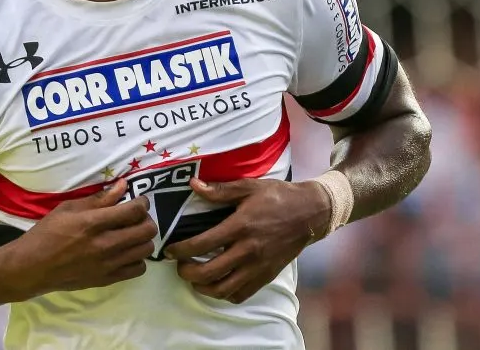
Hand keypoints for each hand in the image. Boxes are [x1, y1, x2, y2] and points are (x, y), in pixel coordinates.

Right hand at [7, 179, 157, 297]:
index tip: (139, 201)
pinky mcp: (108, 279)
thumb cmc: (47, 233)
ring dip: (143, 238)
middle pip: (147, 230)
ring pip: (146, 250)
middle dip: (146, 219)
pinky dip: (137, 258)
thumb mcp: (68, 209)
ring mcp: (108, 265)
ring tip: (131, 234)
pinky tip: (125, 252)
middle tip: (136, 217)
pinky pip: (138, 269)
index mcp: (93, 223)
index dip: (142, 203)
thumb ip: (99, 199)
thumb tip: (122, 185)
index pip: (134, 211)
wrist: (33, 267)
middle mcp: (105, 245)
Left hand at [163, 178, 330, 303]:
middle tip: (180, 266)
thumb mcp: (249, 187)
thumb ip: (220, 190)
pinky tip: (217, 283)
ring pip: (223, 289)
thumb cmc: (277, 197)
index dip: (180, 251)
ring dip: (203, 287)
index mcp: (240, 226)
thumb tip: (193, 185)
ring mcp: (258, 266)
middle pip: (209, 272)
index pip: (202, 244)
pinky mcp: (266, 276)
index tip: (170, 251)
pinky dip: (224, 294)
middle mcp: (248, 250)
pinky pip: (241, 294)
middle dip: (187, 272)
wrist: (310, 214)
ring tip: (195, 277)